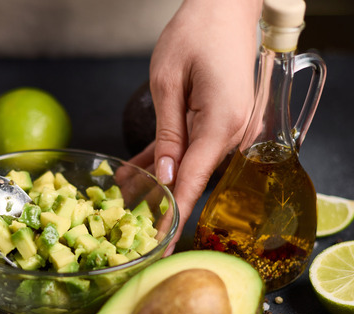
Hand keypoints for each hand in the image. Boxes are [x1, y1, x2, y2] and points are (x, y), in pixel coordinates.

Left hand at [129, 0, 260, 253]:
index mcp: (221, 124)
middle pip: (192, 178)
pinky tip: (138, 172)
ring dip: (156, 179)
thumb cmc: (197, 32)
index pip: (194, 182)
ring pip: (188, 165)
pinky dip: (166, 159)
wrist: (227, 7)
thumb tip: (166, 178)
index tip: (161, 249)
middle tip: (124, 222)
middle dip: (157, 201)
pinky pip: (191, 147)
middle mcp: (233, 132)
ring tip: (120, 194)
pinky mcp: (223, 121)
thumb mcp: (168, 81)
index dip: (174, 218)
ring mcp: (231, 128)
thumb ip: (167, 134)